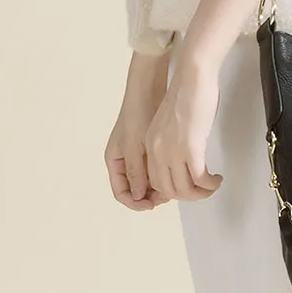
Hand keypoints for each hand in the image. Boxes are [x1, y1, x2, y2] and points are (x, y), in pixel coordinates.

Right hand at [104, 51, 173, 210]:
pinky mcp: (149, 145)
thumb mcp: (134, 145)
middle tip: (170, 196)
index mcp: (114, 160)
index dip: (137, 203)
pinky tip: (178, 172)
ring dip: (160, 185)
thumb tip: (139, 196)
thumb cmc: (138, 113)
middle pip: (137, 188)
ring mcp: (136, 152)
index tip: (153, 205)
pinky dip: (165, 173)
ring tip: (175, 185)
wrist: (149, 87)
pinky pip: (156, 167)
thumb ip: (135, 171)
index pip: (122, 193)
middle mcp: (124, 159)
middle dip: (152, 195)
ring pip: (148, 179)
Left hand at [144, 52, 223, 201]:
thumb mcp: (171, 121)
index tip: (188, 187)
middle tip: (203, 190)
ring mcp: (172, 150)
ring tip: (211, 186)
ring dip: (200, 193)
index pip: (155, 180)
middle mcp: (157, 150)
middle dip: (188, 196)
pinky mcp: (190, 148)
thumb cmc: (188, 92)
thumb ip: (171, 140)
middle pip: (168, 190)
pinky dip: (209, 184)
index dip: (173, 189)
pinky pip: (199, 179)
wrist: (193, 76)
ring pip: (184, 190)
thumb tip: (182, 156)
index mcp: (150, 143)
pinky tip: (216, 179)